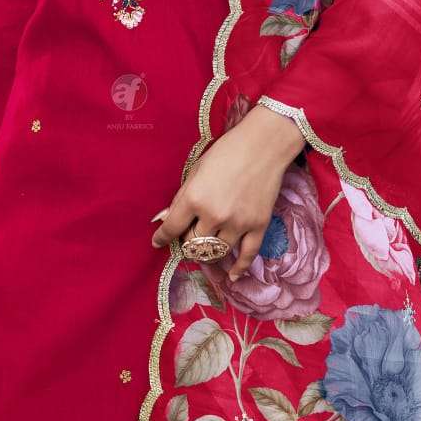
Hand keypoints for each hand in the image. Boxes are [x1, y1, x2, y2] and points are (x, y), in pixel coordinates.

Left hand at [150, 106, 304, 280]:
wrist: (263, 145)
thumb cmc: (226, 152)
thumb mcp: (196, 170)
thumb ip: (182, 198)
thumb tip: (165, 219)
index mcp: (194, 198)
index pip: (172, 228)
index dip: (162, 237)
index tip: (157, 242)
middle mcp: (214, 215)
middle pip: (194, 243)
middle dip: (187, 242)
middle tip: (188, 236)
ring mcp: (237, 223)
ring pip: (216, 251)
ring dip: (208, 251)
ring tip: (206, 246)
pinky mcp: (258, 226)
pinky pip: (247, 255)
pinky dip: (239, 267)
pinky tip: (231, 275)